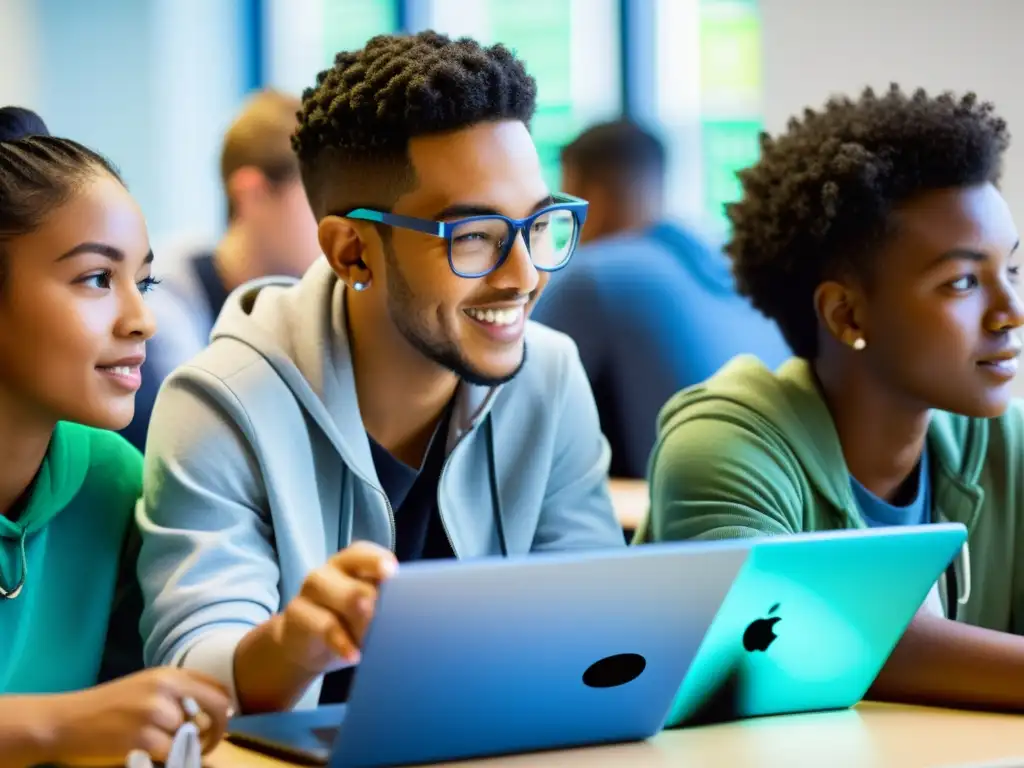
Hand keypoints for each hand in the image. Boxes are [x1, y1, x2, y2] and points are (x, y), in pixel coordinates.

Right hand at [47, 667, 231, 765]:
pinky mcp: (144, 738)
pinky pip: (172, 752)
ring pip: (189, 734)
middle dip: (217, 729)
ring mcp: (155, 712)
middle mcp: (166, 688)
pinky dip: (166, 757)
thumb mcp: (146, 687)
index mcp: (169, 674)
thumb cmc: (107, 707)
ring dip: (180, 745)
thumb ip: (179, 693)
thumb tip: (221, 709)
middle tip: (207, 744)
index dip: (224, 707)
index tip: (219, 721)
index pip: (216, 686)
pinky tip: (150, 754)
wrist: (65, 721)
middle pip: (215, 707)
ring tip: (159, 745)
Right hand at [275, 541, 397, 673]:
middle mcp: (330, 571)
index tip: (392, 571)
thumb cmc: (347, 622)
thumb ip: (384, 605)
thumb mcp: (367, 612)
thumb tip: (404, 616)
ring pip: (327, 590)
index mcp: (352, 563)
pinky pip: (318, 625)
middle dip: (365, 585)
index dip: (377, 560)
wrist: (304, 645)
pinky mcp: (296, 616)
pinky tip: (353, 655)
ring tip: (367, 631)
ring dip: (351, 609)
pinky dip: (338, 641)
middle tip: (376, 603)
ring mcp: (309, 590)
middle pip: (347, 568)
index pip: (363, 553)